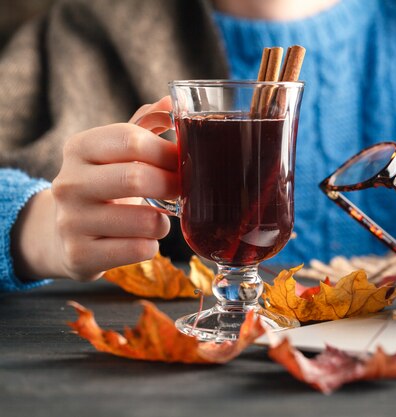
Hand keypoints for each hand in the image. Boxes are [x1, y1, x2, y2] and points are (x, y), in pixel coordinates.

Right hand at [13, 97, 178, 281]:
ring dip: (164, 222)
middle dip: (172, 185)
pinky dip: (152, 246)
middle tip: (182, 191)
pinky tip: (144, 240)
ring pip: (144, 221)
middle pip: (137, 178)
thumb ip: (144, 126)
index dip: (166, 152)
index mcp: (79, 148)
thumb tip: (170, 102)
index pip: (131, 140)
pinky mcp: (80, 255)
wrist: (64, 233)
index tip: (181, 161)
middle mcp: (69, 182)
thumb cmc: (103, 185)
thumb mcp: (115, 152)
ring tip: (160, 219)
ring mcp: (72, 221)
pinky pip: (138, 250)